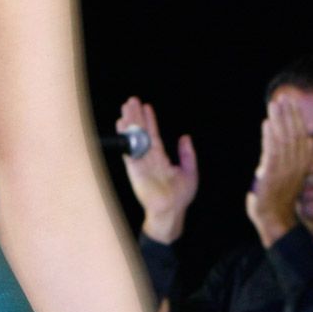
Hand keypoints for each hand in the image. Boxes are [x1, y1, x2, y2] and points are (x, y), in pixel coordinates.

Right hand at [117, 97, 196, 243]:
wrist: (172, 211)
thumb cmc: (180, 197)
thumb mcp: (190, 172)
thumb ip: (187, 155)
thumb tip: (185, 137)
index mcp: (160, 158)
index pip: (154, 135)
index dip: (150, 121)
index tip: (146, 106)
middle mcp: (148, 158)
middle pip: (141, 133)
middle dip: (136, 116)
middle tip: (131, 100)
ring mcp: (141, 163)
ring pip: (134, 138)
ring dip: (129, 122)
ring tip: (126, 107)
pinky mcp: (134, 169)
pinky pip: (128, 150)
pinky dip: (125, 138)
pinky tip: (122, 126)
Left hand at [244, 96, 312, 247]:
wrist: (275, 220)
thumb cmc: (279, 200)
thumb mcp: (288, 177)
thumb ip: (287, 161)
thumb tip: (286, 144)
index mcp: (301, 165)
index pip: (302, 137)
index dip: (297, 119)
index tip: (293, 104)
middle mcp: (296, 166)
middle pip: (295, 135)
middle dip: (290, 115)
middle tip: (285, 97)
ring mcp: (285, 171)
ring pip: (285, 140)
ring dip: (280, 121)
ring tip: (276, 104)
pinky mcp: (272, 175)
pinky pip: (273, 152)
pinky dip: (270, 136)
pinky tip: (268, 123)